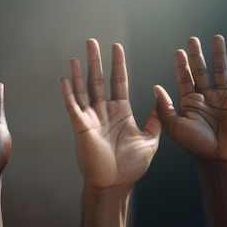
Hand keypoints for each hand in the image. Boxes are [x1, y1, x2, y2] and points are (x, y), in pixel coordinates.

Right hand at [60, 39, 160, 188]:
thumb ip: (155, 119)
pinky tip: (65, 78)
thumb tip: (161, 98)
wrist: (116, 184)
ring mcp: (91, 118)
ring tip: (79, 54)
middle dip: (97, 61)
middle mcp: (104, 112)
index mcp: (121, 113)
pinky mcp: (81, 127)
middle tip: (93, 41)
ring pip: (85, 89)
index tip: (116, 46)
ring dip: (81, 72)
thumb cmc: (132, 166)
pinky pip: (73, 106)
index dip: (117, 65)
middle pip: (99, 80)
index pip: (119, 82)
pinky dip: (68, 92)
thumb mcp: (150, 140)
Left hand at [154, 35, 226, 165]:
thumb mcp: (174, 126)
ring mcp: (221, 98)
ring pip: (220, 72)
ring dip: (218, 55)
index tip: (178, 51)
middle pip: (200, 70)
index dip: (181, 65)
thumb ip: (164, 108)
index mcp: (188, 101)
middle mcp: (204, 96)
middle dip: (196, 55)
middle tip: (192, 39)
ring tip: (216, 39)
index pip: (184, 78)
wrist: (216, 158)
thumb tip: (155, 87)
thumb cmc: (194, 145)